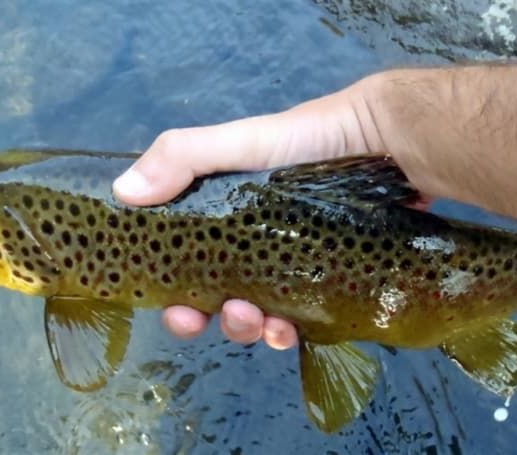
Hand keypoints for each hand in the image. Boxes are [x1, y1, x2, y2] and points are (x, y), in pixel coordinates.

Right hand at [113, 78, 386, 349]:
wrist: (394, 143)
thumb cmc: (314, 140)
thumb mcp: (244, 141)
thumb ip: (185, 157)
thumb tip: (122, 193)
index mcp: (229, 214)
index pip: (189, 258)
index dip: (176, 290)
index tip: (174, 310)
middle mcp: (257, 241)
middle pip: (222, 293)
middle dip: (212, 317)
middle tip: (216, 318)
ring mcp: (296, 263)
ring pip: (261, 312)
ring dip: (249, 329)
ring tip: (261, 323)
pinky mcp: (331, 279)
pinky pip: (303, 319)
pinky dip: (288, 331)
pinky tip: (289, 331)